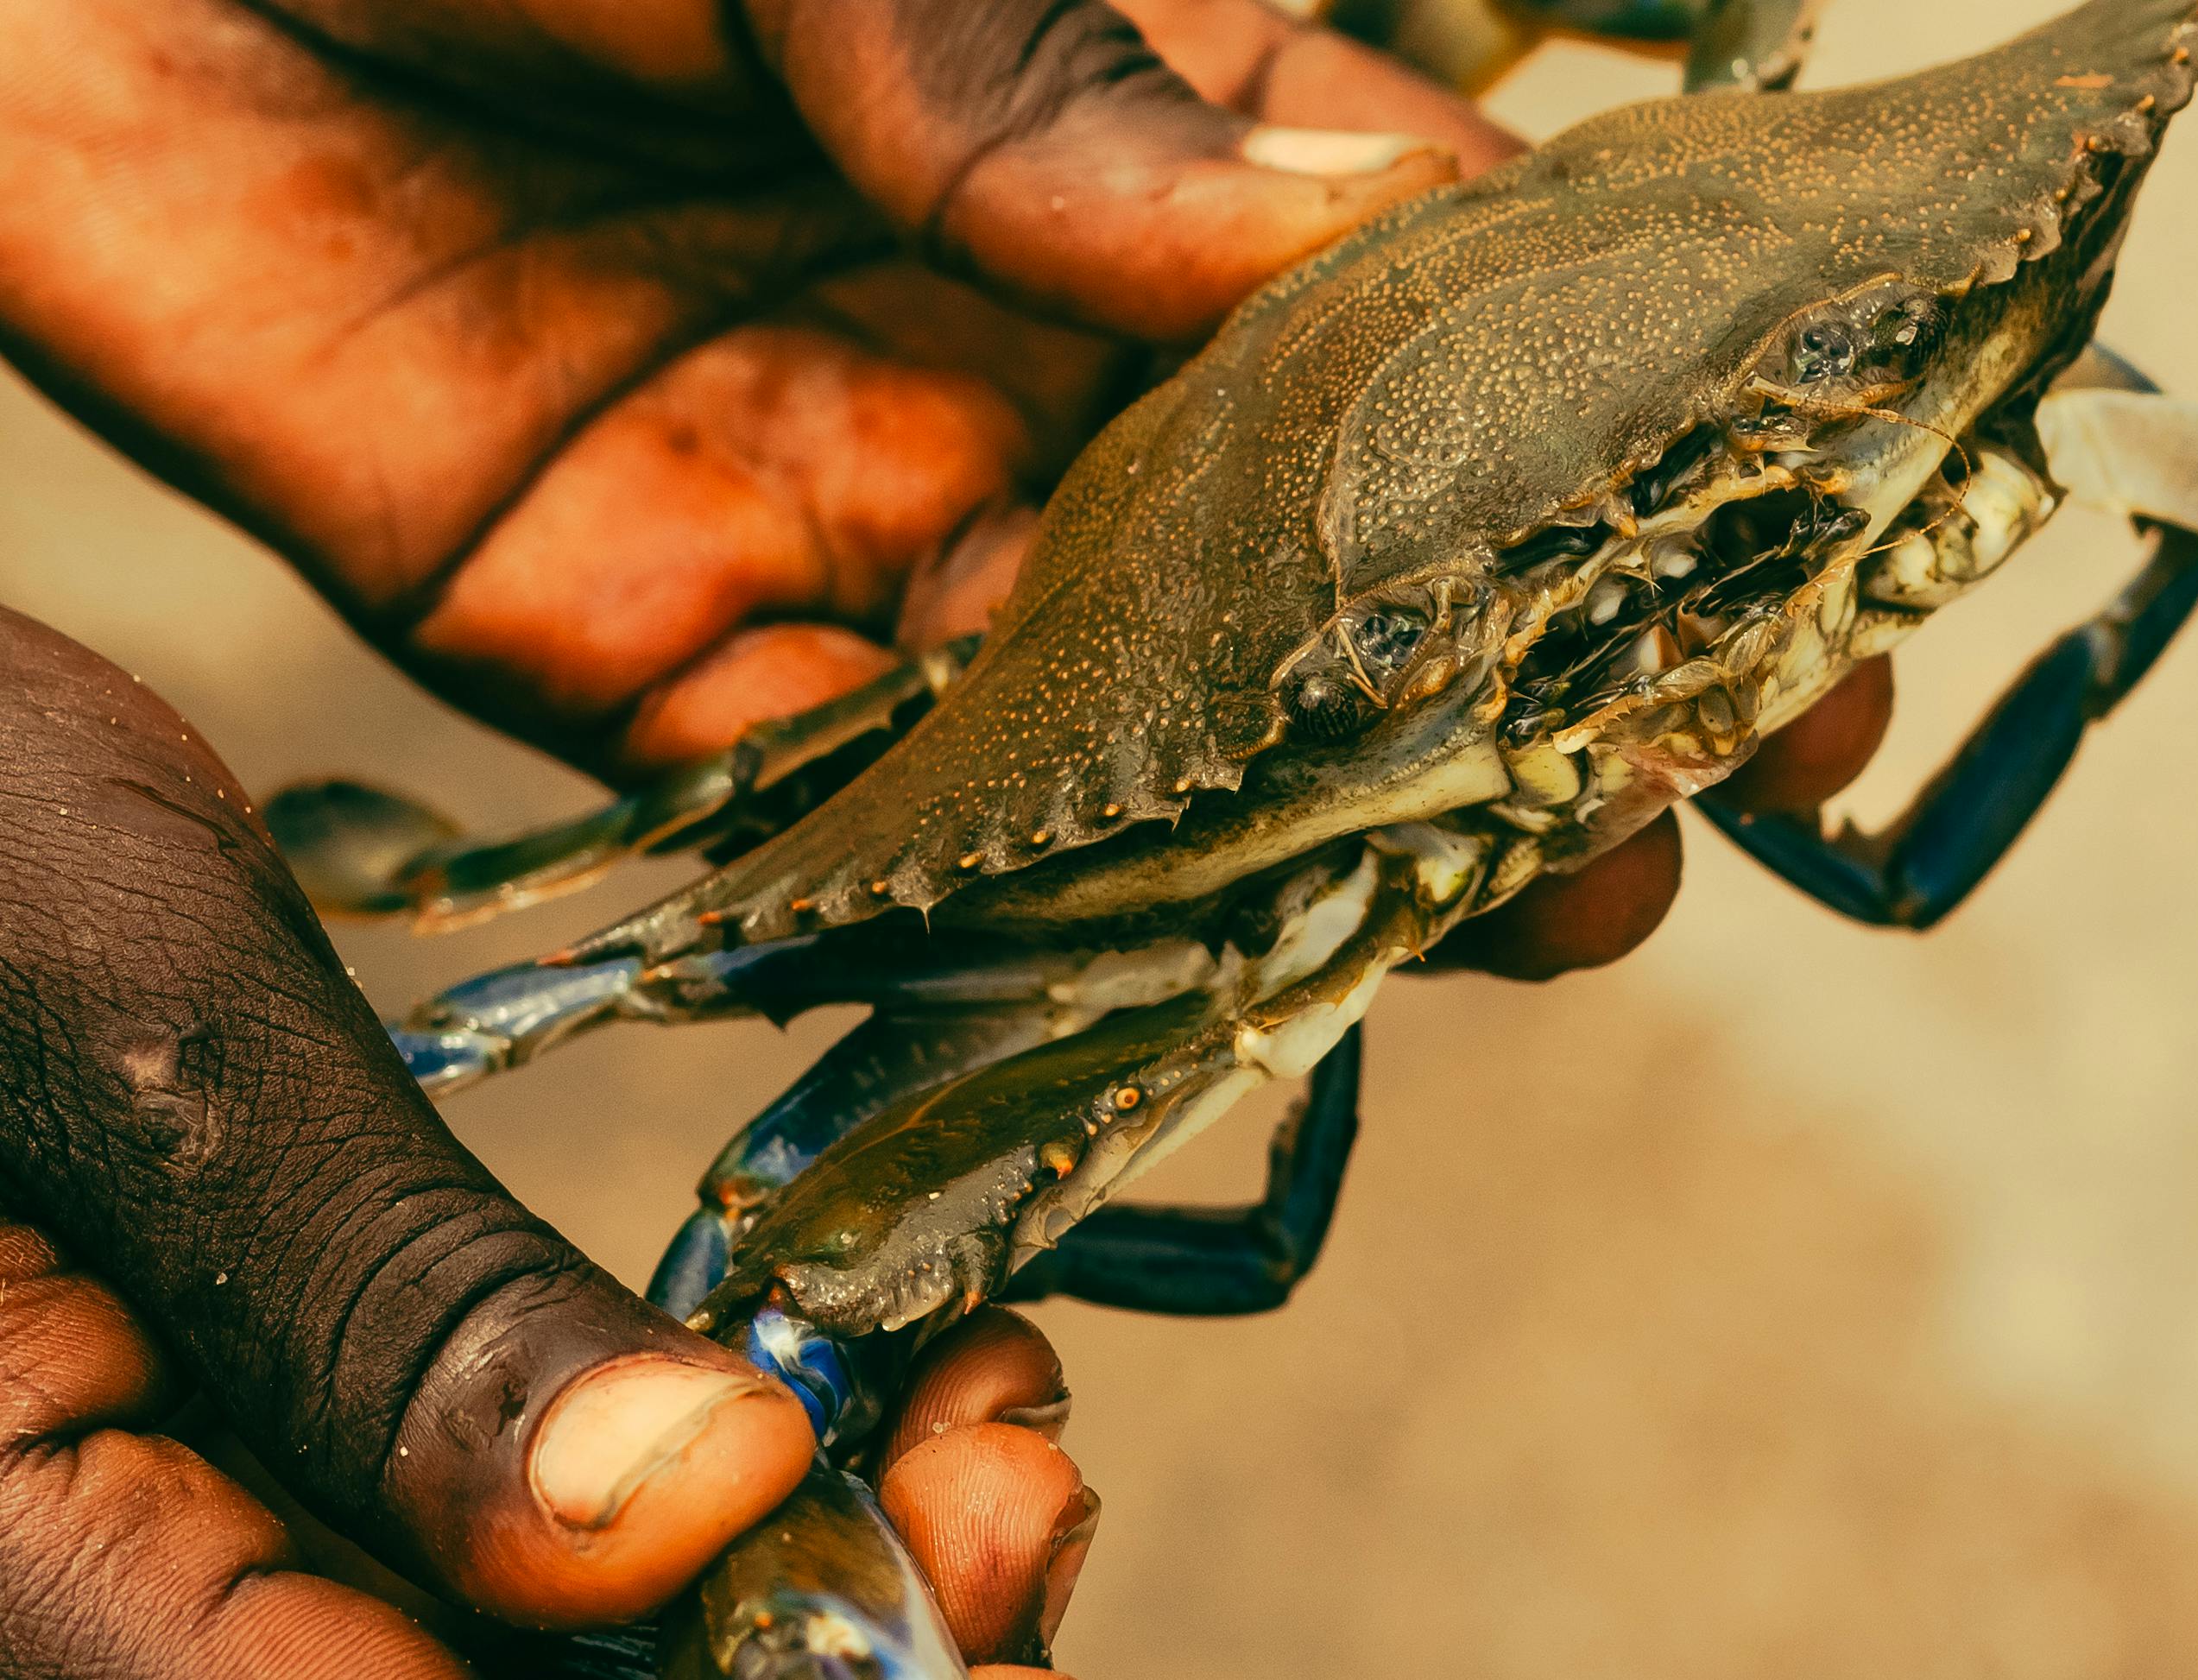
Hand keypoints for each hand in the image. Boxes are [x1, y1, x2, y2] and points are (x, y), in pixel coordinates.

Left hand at [0, 0, 1891, 983]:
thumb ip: (1079, 69)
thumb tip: (1382, 240)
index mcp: (1140, 124)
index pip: (1436, 305)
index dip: (1617, 431)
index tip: (1794, 549)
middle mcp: (1038, 344)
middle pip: (1318, 561)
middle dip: (1500, 683)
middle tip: (1676, 799)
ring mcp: (859, 503)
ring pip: (1124, 723)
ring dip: (1290, 825)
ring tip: (1492, 909)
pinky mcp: (642, 638)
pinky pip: (829, 809)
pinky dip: (957, 901)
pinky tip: (1117, 975)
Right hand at [0, 609, 1092, 1673]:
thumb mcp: (127, 1028)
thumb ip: (385, 1301)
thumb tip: (702, 1503)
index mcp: (9, 1570)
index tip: (966, 1565)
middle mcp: (101, 1593)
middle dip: (802, 1635)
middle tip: (1017, 1477)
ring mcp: (186, 1523)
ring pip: (525, 1652)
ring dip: (788, 1569)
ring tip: (981, 1423)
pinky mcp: (258, 1444)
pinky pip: (495, 1534)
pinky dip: (701, 1481)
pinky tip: (861, 1383)